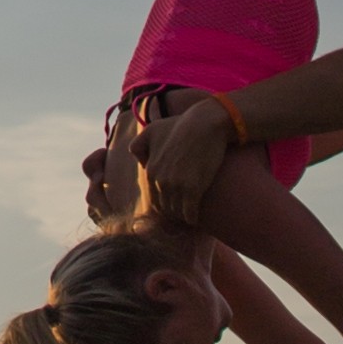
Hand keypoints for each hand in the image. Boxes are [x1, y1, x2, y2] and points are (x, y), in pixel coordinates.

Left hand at [142, 96, 236, 223]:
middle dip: (172, 212)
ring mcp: (176, 186)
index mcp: (149, 171)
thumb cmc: (180, 125)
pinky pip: (190, 213)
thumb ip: (138, 146)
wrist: (204, 124)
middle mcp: (160, 181)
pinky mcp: (193, 189)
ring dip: (182, 217)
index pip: (153, 199)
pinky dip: (192, 218)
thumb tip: (140, 163)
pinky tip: (196, 219)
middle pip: (165, 208)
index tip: (172, 205)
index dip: (163, 204)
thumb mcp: (151, 130)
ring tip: (189, 216)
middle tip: (181, 214)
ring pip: (176, 212)